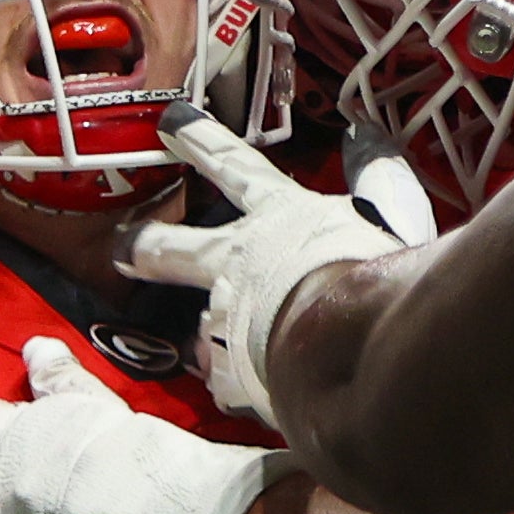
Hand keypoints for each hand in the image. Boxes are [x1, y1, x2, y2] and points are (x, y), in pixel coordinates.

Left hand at [122, 113, 430, 427]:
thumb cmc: (370, 271)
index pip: (234, 167)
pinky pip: (225, 378)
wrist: (347, 344)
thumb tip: (363, 136)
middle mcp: (238, 263)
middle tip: (124, 242)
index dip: (202, 141)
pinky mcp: (226, 372)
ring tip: (204, 350)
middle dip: (145, 241)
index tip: (169, 122)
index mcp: (277, 217)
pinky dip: (236, 382)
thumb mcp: (388, 212)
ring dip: (202, 334)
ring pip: (198, 322)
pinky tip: (248, 391)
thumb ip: (376, 176)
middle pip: (175, 247)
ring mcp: (224, 317)